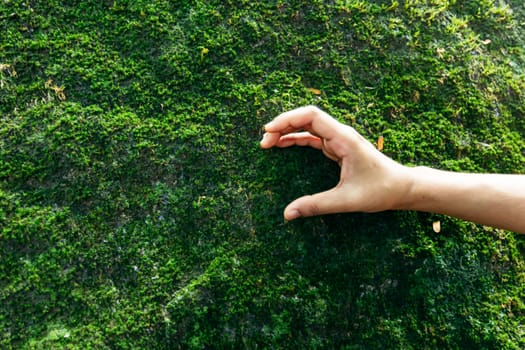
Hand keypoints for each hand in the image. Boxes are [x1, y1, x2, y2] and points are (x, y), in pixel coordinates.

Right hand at [260, 106, 410, 219]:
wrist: (402, 187)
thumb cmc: (380, 191)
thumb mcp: (347, 200)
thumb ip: (316, 205)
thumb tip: (287, 214)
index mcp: (343, 139)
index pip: (311, 116)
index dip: (287, 120)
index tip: (269, 131)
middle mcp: (340, 134)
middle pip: (306, 118)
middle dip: (283, 125)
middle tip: (263, 141)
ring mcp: (339, 140)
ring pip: (308, 127)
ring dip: (288, 131)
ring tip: (267, 143)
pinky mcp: (338, 148)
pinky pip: (313, 138)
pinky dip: (296, 139)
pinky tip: (283, 145)